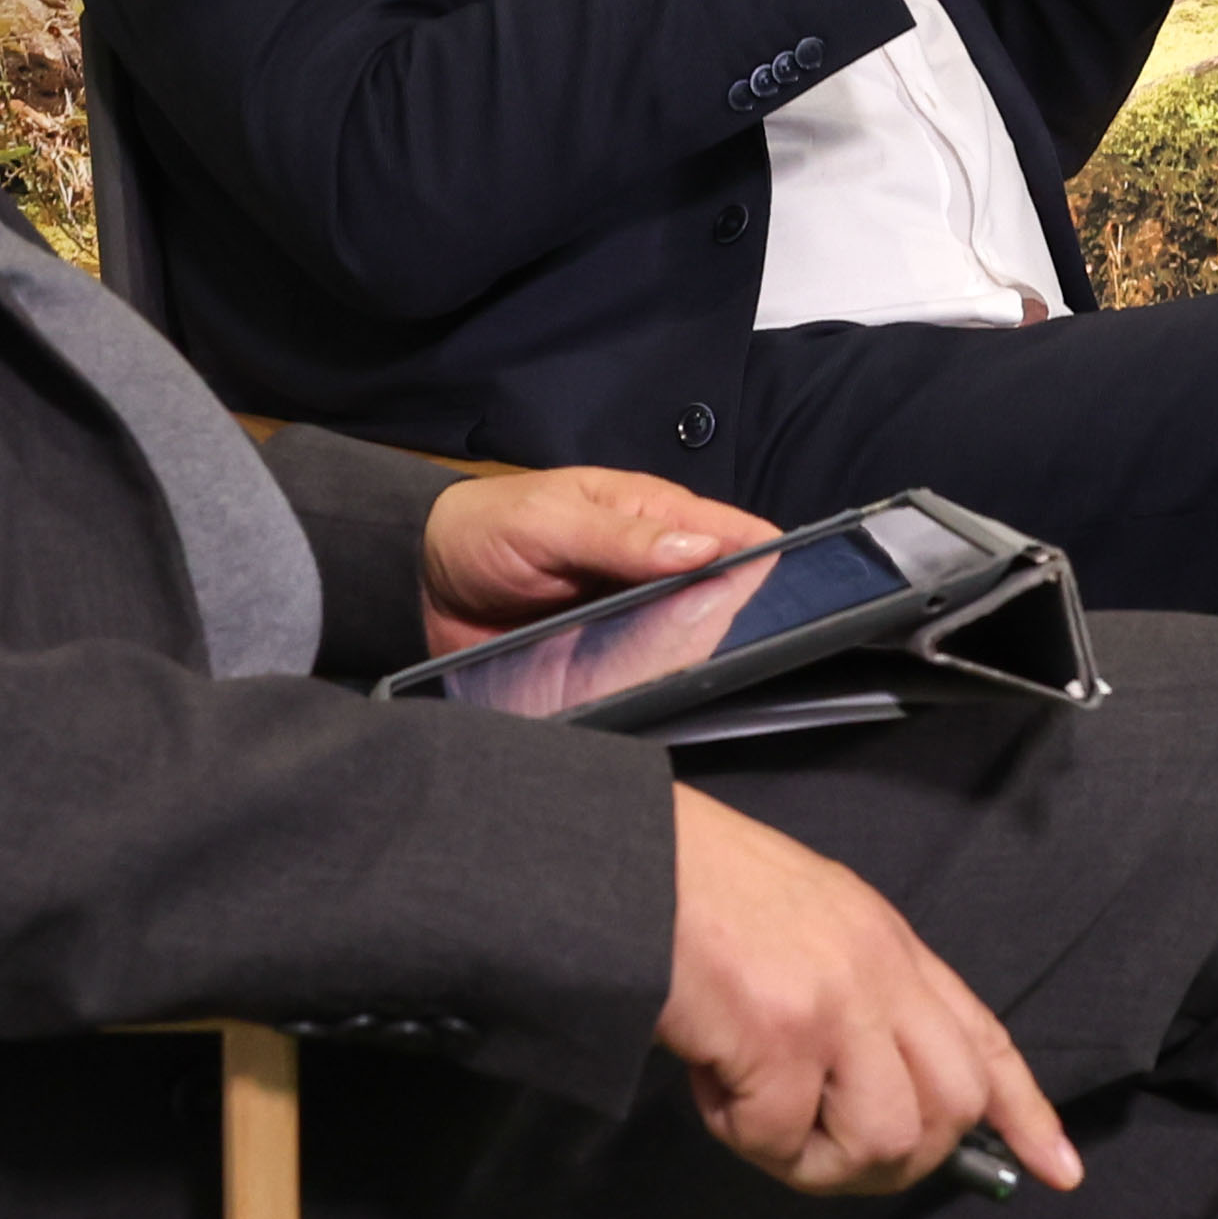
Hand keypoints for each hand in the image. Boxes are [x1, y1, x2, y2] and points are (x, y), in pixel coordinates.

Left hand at [419, 465, 783, 656]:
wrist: (416, 583)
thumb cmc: (485, 529)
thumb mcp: (551, 520)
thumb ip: (622, 535)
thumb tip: (703, 546)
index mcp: (649, 515)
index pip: (732, 532)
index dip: (770, 556)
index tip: (801, 586)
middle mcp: (649, 568)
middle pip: (720, 595)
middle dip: (744, 617)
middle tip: (765, 647)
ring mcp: (628, 618)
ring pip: (687, 642)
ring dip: (700, 658)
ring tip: (719, 682)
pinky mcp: (602, 662)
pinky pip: (642, 678)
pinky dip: (656, 688)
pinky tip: (665, 702)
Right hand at [653, 784, 1083, 1198]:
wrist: (621, 857)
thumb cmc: (694, 890)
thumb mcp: (809, 925)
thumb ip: (856, 998)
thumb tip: (873, 1098)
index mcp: (890, 944)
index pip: (984, 1037)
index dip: (1025, 1112)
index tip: (1057, 1170)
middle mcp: (881, 971)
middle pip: (954, 1108)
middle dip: (899, 1158)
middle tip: (822, 1148)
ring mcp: (837, 1003)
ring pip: (886, 1139)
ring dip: (817, 1161)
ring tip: (756, 1118)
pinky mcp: (779, 1035)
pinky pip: (785, 1140)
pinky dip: (743, 1138)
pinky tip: (709, 1087)